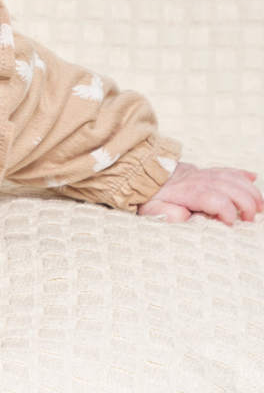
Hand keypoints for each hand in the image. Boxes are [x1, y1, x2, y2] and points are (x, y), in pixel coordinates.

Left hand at [138, 162, 263, 224]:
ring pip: (232, 177)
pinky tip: (252, 177)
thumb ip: (166, 213)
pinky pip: (226, 169)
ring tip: (260, 205)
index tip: (230, 223)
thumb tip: (184, 216)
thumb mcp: (150, 208)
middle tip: (250, 219)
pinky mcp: (205, 171)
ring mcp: (203, 173)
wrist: (140, 173)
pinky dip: (241, 173)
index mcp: (187, 191)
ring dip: (250, 190)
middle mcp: (199, 179)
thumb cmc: (148, 195)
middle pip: (230, 187)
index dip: (226, 211)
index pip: (214, 198)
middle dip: (246, 202)